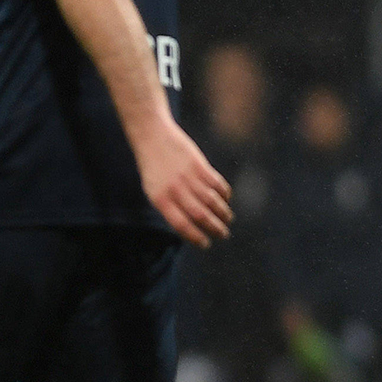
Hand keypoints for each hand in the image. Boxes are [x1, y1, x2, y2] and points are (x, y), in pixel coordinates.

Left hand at [132, 119, 232, 248]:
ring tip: (227, 220)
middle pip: (201, 215)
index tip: (206, 244)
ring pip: (212, 201)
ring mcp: (189, 177)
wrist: (153, 137)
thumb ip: (169, 207)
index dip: (196, 237)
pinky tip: (226, 200)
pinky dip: (224, 194)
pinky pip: (217, 184)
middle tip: (223, 235)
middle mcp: (176, 190)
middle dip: (215, 228)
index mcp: (161, 200)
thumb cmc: (153, 168)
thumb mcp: (153, 191)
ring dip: (223, 213)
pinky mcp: (200, 165)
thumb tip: (190, 227)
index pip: (182, 225)